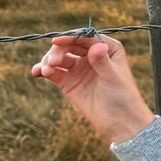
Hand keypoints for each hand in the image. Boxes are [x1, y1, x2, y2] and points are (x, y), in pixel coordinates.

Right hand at [31, 32, 155, 144]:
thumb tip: (96, 46)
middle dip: (58, 51)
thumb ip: (102, 62)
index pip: (86, 38)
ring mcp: (79, 67)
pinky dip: (43, 70)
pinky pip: (53, 72)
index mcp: (107, 48)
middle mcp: (92, 54)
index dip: (70, 38)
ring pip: (59, 57)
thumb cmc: (123, 98)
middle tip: (52, 62)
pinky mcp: (69, 81)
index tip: (56, 41)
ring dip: (49, 60)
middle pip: (70, 45)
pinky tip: (37, 72)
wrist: (120, 123)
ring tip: (45, 71)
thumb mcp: (113, 78)